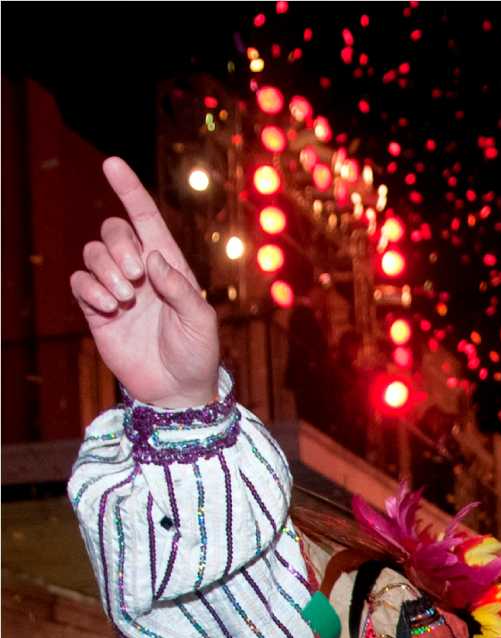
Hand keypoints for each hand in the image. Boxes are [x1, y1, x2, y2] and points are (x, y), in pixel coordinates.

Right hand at [70, 158, 219, 408]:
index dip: (130, 191)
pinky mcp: (97, 310)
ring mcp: (116, 289)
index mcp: (169, 266)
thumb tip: (152, 258)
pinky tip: (111, 308)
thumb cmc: (197, 354)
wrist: (177, 390)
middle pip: (113, 231)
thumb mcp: (201, 322)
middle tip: (136, 278)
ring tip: (125, 298)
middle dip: (119, 245)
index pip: (146, 220)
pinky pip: (79, 283)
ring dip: (106, 269)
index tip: (112, 163)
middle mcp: (140, 272)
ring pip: (93, 254)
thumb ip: (181, 288)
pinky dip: (91, 289)